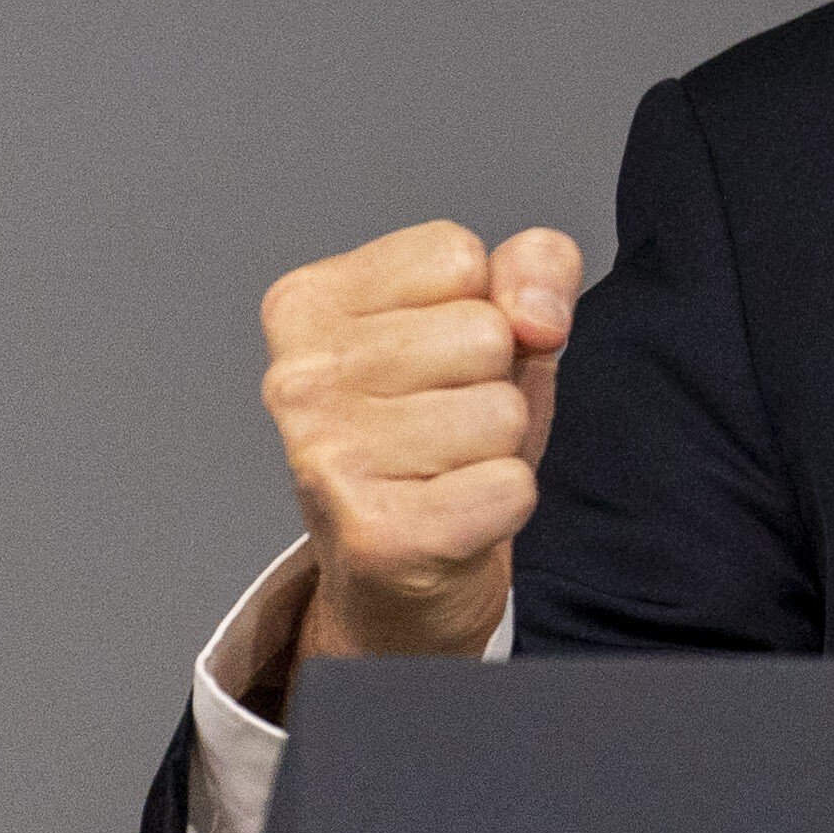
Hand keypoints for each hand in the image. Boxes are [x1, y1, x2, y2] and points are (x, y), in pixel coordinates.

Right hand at [258, 219, 581, 677]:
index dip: (481, 307)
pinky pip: (510, 486)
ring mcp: (326, 458)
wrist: (397, 577)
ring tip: (445, 470)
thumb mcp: (493, 325)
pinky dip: (504, 505)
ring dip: (498, 448)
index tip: (438, 360)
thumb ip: (533, 267)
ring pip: (501, 411)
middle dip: (492, 380)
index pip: (457, 255)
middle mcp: (297, 378)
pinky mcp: (375, 535)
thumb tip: (535, 316)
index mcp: (306, 304)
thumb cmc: (439, 438)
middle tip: (444, 426)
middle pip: (485, 332)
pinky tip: (451, 515)